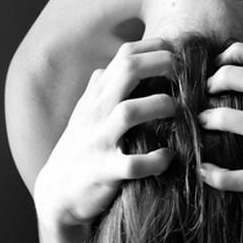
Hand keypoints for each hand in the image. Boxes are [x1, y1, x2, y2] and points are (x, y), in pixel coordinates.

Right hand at [34, 38, 175, 228]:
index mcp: (97, 96)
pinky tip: (169, 156)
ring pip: (129, 112)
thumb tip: (108, 66)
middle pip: (128, 72)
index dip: (155, 47)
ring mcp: (98, 142)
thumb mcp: (84, 116)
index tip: (179, 53)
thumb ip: (99, 91)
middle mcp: (96, 113)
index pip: (125, 56)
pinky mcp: (103, 172)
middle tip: (186, 74)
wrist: (56, 194)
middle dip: (162, 65)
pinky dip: (155, 160)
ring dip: (160, 106)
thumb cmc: (79, 150)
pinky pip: (133, 164)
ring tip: (180, 111)